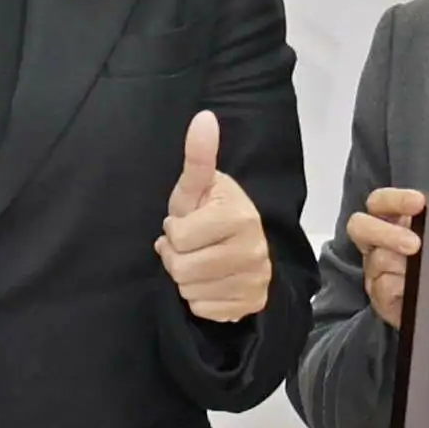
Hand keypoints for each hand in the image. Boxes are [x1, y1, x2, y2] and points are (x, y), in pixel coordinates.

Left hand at [156, 110, 266, 322]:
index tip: (186, 223)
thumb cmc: (211, 212)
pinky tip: (209, 280)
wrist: (242, 244)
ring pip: (190, 292)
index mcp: (239, 217)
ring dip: (185, 278)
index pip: (178, 238)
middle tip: (189, 246)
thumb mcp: (199, 186)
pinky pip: (203, 310)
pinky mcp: (250, 305)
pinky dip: (199, 298)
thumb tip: (203, 117)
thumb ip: (198, 157)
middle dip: (175, 257)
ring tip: (199, 261)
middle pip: (181, 270)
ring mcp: (254, 281)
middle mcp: (252, 251)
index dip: (174, 231)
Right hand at [346, 184, 427, 331]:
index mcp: (390, 222)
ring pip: (376, 259)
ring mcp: (374, 270)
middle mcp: (376, 243)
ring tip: (423, 268)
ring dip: (401, 263)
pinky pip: (383, 287)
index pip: (380, 202)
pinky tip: (414, 286)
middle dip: (386, 232)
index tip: (418, 202)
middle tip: (414, 244)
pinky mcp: (379, 296)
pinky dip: (400, 286)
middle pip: (359, 226)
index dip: (395, 199)